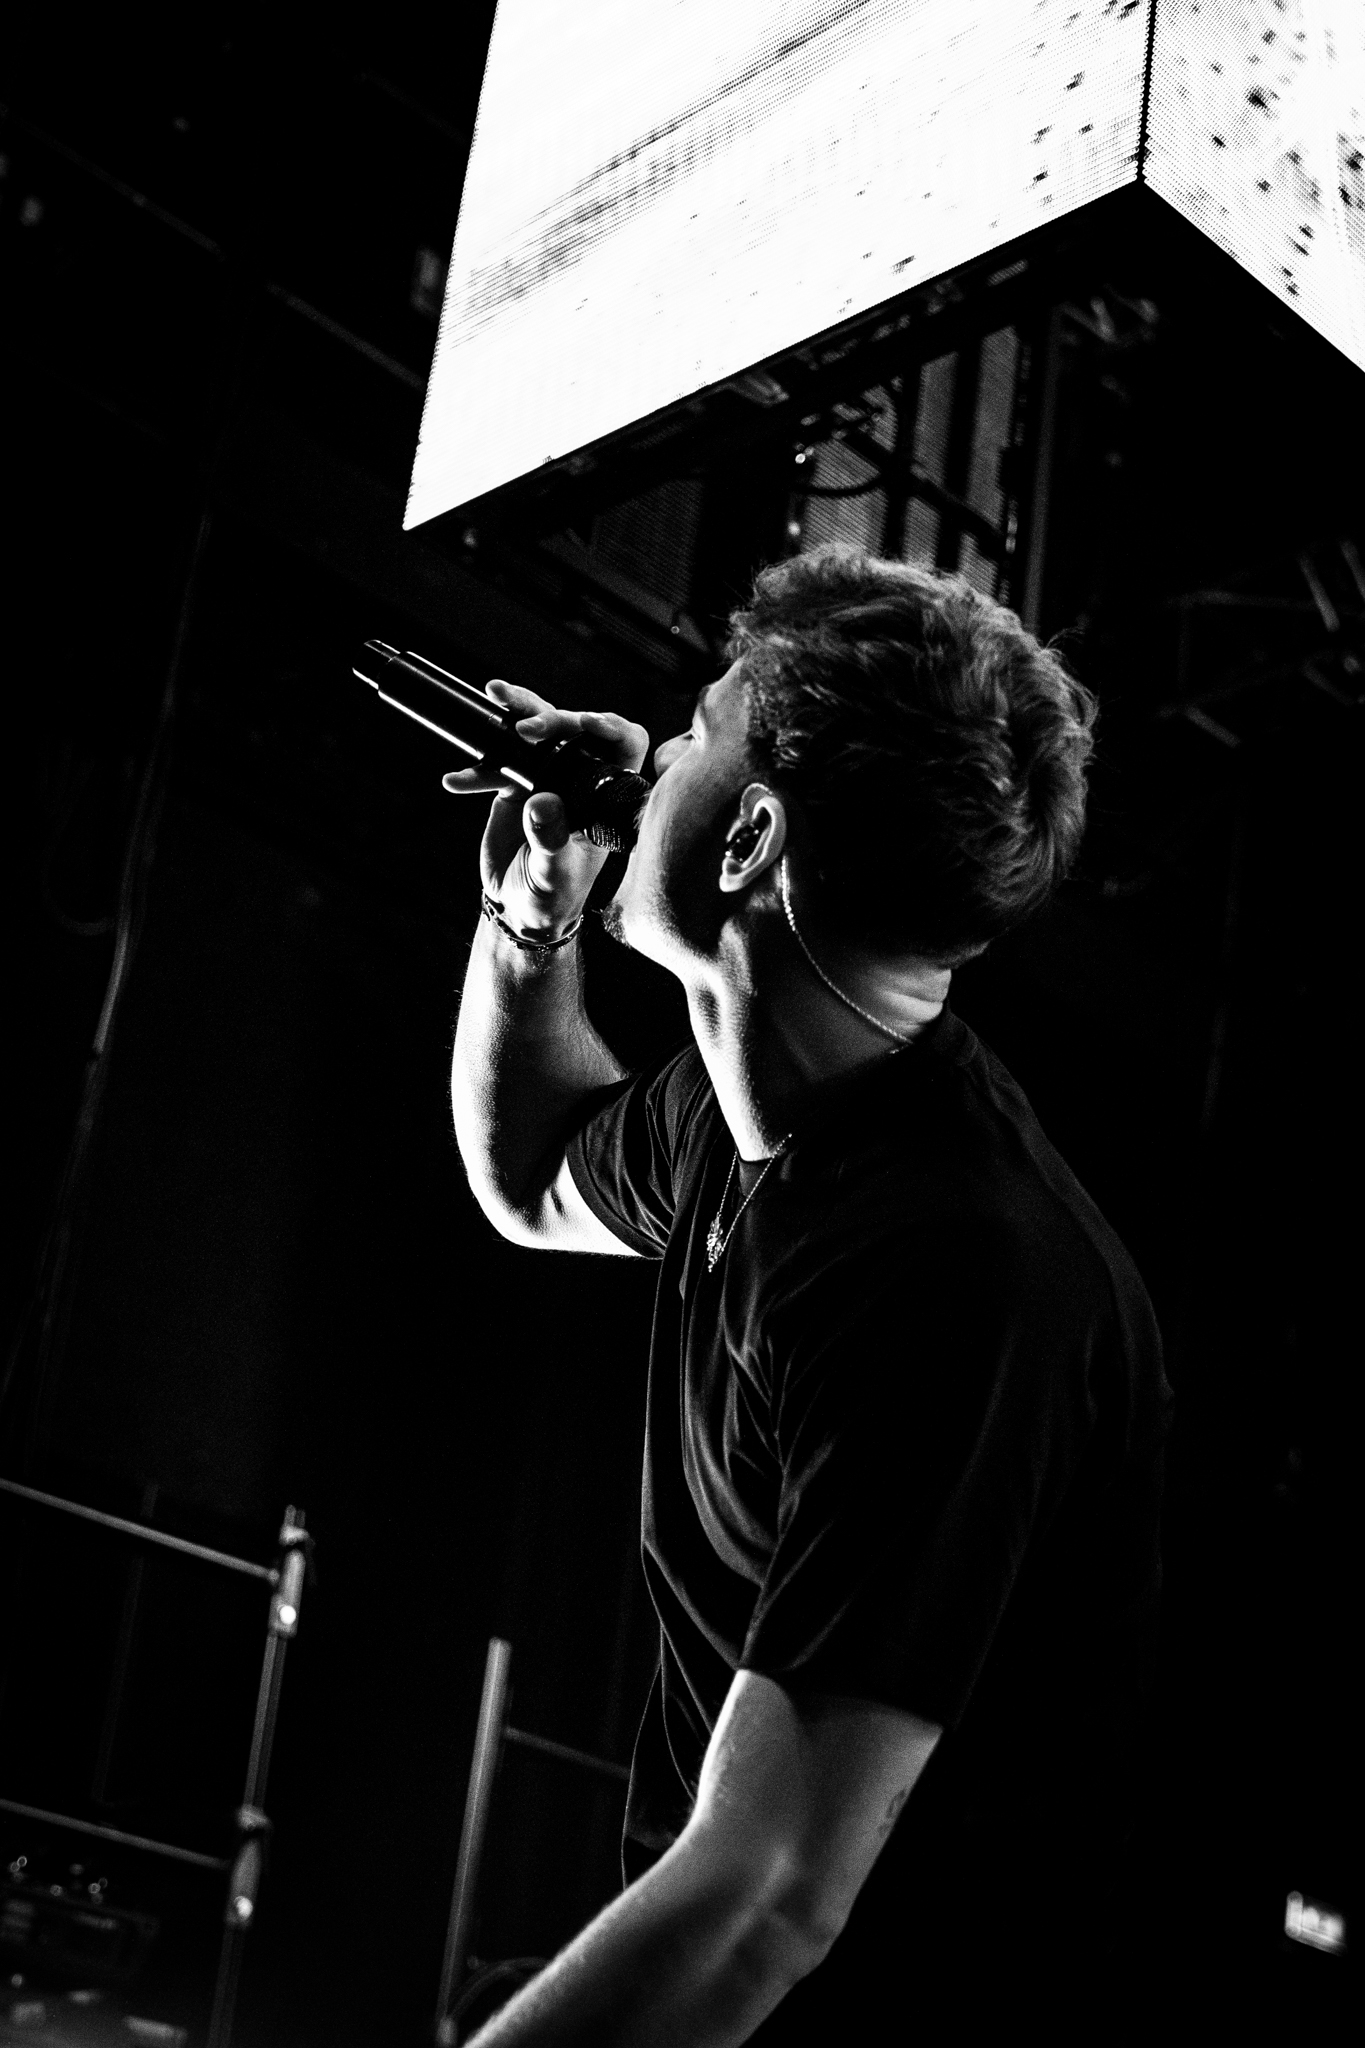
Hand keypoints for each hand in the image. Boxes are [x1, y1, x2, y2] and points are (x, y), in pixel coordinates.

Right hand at [442, 680, 649, 933]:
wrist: (518, 906)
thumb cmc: (552, 896)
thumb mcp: (553, 874)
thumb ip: (550, 840)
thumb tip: (543, 801)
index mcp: (605, 796)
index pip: (626, 746)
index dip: (612, 727)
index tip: (588, 724)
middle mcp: (581, 778)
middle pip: (576, 727)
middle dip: (554, 718)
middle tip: (528, 730)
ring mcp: (548, 775)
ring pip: (538, 729)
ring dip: (519, 709)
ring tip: (496, 694)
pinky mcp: (515, 781)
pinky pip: (498, 758)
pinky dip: (477, 765)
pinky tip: (456, 781)